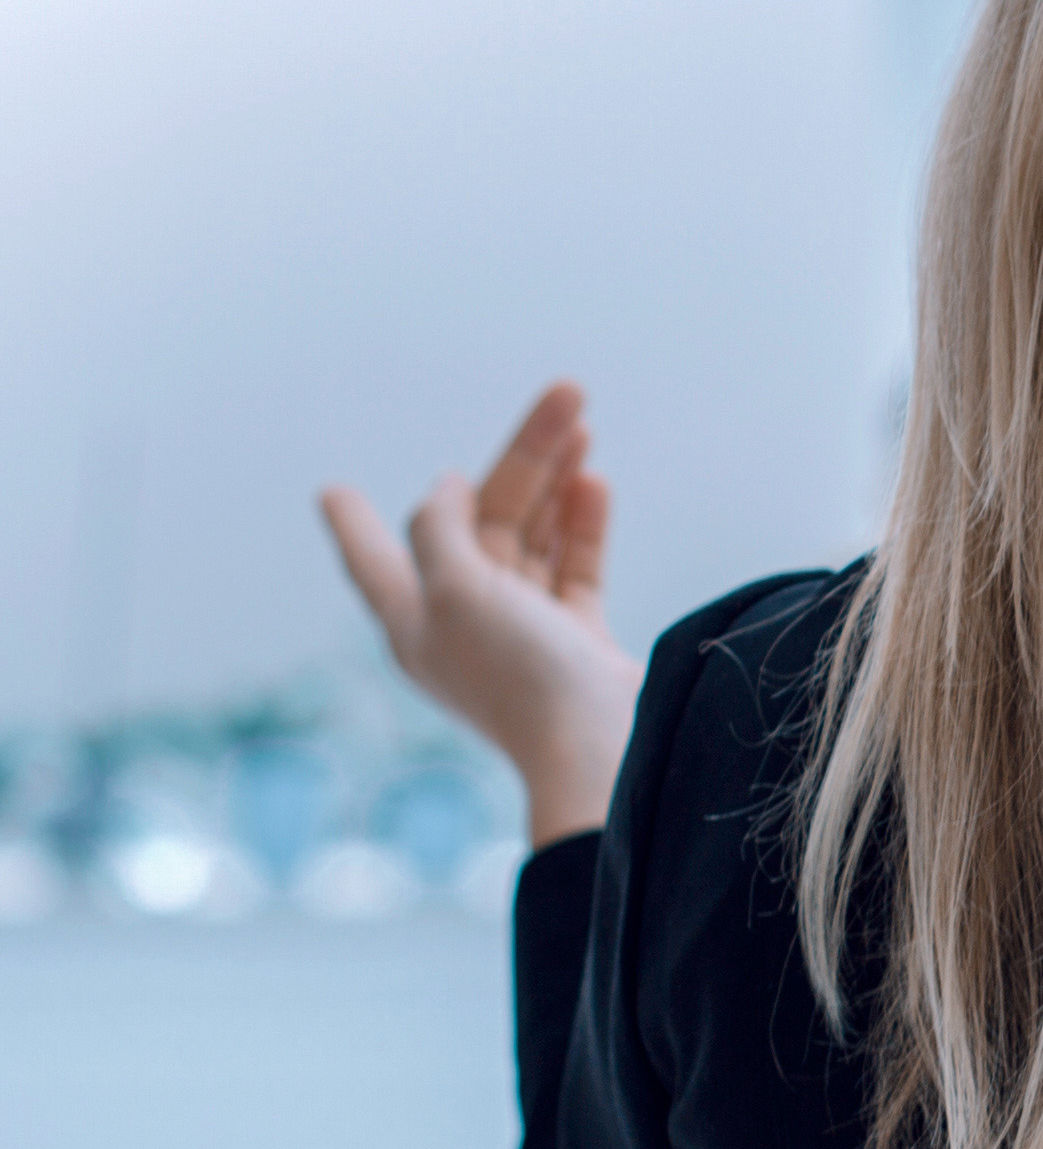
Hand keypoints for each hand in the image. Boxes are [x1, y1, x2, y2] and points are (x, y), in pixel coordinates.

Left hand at [319, 385, 642, 847]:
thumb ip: (440, 529)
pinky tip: (596, 485)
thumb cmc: (518, 677)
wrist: (603, 749)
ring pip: (531, 538)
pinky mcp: (577, 643)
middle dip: (520, 461)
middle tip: (565, 398)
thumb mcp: (455, 589)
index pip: (371, 559)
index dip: (353, 523)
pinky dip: (582, 524)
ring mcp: (525, 633)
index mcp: (416, 619)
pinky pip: (573, 569)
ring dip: (556, 482)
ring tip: (585, 425)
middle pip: (479, 524)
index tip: (333, 491)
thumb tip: (445, 490)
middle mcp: (465, 623)